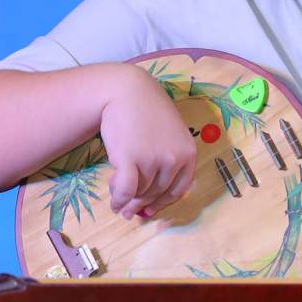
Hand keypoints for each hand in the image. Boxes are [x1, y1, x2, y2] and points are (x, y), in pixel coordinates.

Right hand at [98, 66, 196, 220]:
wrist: (126, 91)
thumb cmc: (145, 114)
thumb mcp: (166, 137)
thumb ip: (162, 166)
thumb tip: (145, 204)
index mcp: (188, 153)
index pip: (179, 190)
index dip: (162, 204)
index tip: (149, 211)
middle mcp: (174, 158)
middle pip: (157, 193)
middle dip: (140, 202)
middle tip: (127, 206)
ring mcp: (153, 158)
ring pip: (140, 191)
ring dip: (127, 197)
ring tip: (114, 188)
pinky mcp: (130, 158)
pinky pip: (126, 191)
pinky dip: (119, 200)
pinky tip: (113, 202)